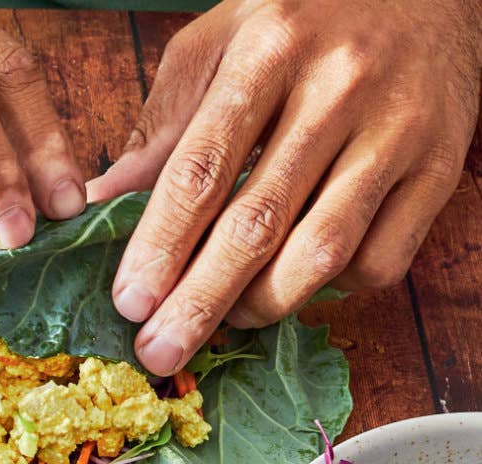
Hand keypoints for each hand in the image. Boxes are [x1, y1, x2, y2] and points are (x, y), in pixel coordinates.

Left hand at [87, 0, 480, 374]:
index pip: (201, 169)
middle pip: (258, 222)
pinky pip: (383, 258)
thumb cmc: (303, 17)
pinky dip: (333, 290)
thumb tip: (104, 201)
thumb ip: (164, 122)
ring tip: (219, 324)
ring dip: (261, 306)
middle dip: (199, 299)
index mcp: (268, 52)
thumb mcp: (219, 41)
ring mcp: (398, 131)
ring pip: (323, 251)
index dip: (160, 245)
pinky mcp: (442, 167)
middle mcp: (338, 90)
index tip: (129, 299)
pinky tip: (293, 285)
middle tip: (158, 347)